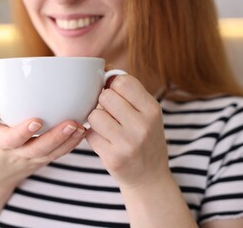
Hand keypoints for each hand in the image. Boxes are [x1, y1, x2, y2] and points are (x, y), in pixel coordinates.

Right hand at [0, 100, 85, 188]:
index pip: (12, 140)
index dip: (24, 132)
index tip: (37, 121)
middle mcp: (18, 155)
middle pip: (39, 149)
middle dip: (56, 137)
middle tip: (71, 124)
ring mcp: (32, 160)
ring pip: (52, 154)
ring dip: (68, 142)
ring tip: (82, 128)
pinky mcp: (42, 161)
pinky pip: (57, 155)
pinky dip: (71, 145)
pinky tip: (82, 133)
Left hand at [86, 75, 168, 189]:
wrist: (149, 177)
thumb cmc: (144, 138)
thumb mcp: (148, 114)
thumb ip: (129, 92)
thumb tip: (102, 65)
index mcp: (153, 109)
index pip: (122, 81)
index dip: (112, 85)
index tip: (114, 93)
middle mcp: (143, 125)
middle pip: (105, 96)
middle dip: (103, 103)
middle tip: (110, 113)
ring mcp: (128, 143)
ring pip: (94, 115)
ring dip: (96, 120)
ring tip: (107, 128)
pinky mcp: (113, 158)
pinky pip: (90, 135)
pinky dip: (93, 136)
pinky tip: (105, 142)